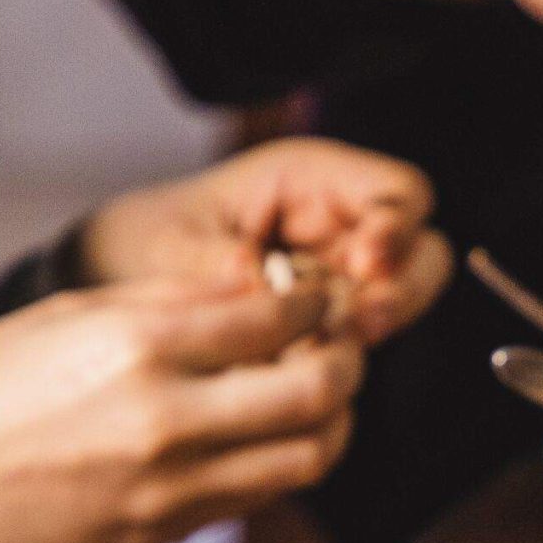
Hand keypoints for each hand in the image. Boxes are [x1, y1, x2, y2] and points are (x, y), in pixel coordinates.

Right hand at [0, 280, 358, 542]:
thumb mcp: (73, 313)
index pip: (278, 318)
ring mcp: (170, 487)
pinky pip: (258, 498)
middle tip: (342, 346)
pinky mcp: (164, 533)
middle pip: (317, 393)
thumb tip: (260, 287)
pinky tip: (263, 436)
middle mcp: (166, 420)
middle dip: (349, 362)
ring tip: (318, 398)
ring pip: (307, 459)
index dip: (319, 302)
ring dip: (333, 424)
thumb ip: (176, 303)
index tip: (322, 296)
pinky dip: (281, 463)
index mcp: (139, 347)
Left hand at [77, 137, 451, 342]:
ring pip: (402, 297)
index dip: (397, 226)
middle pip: (422, 249)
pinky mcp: (331, 321)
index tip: (367, 263)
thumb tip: (256, 281)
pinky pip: (361, 337)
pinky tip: (311, 364)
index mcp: (310, 178)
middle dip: (403, 287)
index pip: (397, 191)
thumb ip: (211, 261)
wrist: (120, 279)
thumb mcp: (167, 243)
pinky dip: (344, 352)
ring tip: (336, 343)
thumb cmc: (145, 239)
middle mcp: (339, 224)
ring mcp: (341, 276)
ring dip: (379, 323)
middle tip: (363, 320)